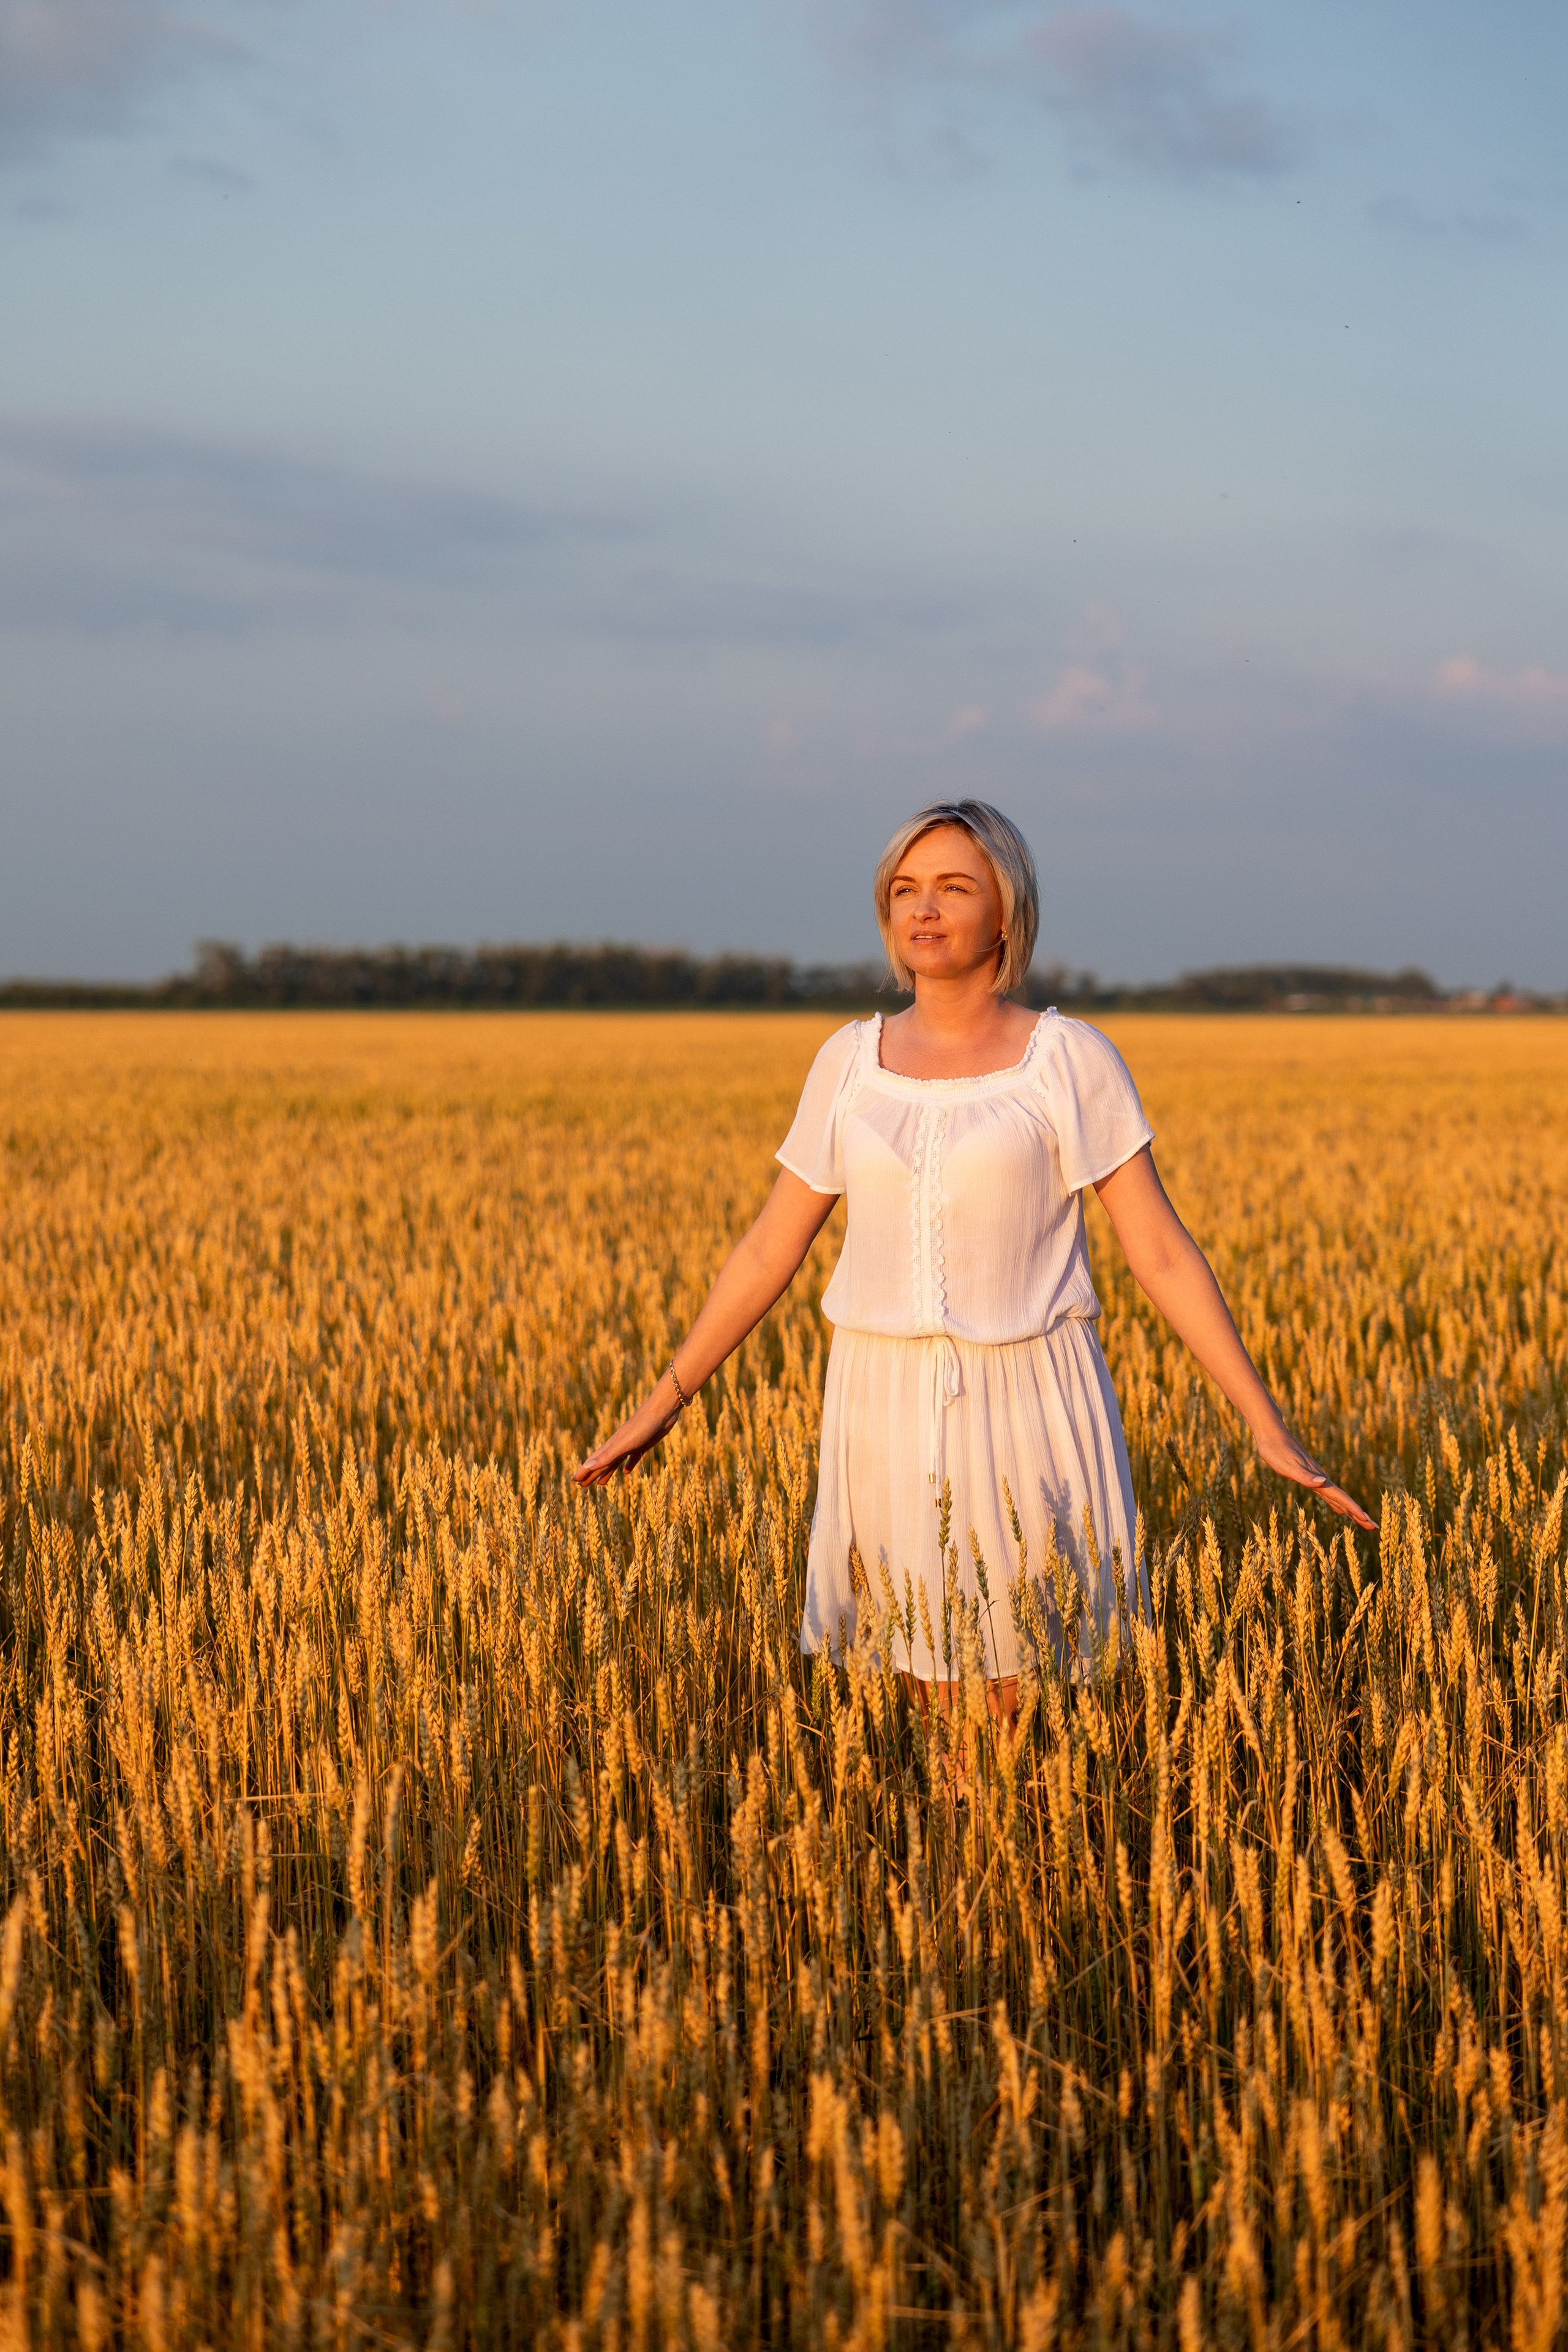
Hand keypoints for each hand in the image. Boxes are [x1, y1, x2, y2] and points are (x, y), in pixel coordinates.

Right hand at [575, 1391, 680, 1486]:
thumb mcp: (624, 1444)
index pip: (593, 1461)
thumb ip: (607, 1455)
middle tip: (582, 1485)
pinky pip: (633, 1458)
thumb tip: (587, 1466)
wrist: (662, 1411)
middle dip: (591, 1474)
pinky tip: (626, 1472)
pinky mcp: (643, 1445)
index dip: (583, 1471)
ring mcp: (630, 1445)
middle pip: (601, 1463)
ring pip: (615, 1462)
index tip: (574, 1480)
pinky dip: (628, 1465)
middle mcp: (618, 1445)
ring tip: (600, 1483)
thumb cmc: (642, 1427)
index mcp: (611, 1446)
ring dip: (607, 1472)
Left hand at [1254, 1419, 1376, 1529]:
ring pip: (1337, 1498)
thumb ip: (1305, 1476)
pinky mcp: (1310, 1476)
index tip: (1368, 1521)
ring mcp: (1317, 1477)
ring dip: (1349, 1510)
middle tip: (1373, 1527)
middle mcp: (1321, 1479)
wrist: (1272, 1435)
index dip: (1354, 1510)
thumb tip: (1324, 1482)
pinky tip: (1338, 1509)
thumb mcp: (1287, 1466)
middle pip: (1343, 1500)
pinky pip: (1328, 1494)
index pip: (1341, 1497)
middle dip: (1358, 1514)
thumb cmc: (1276, 1451)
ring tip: (1362, 1521)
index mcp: (1318, 1478)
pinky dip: (1336, 1503)